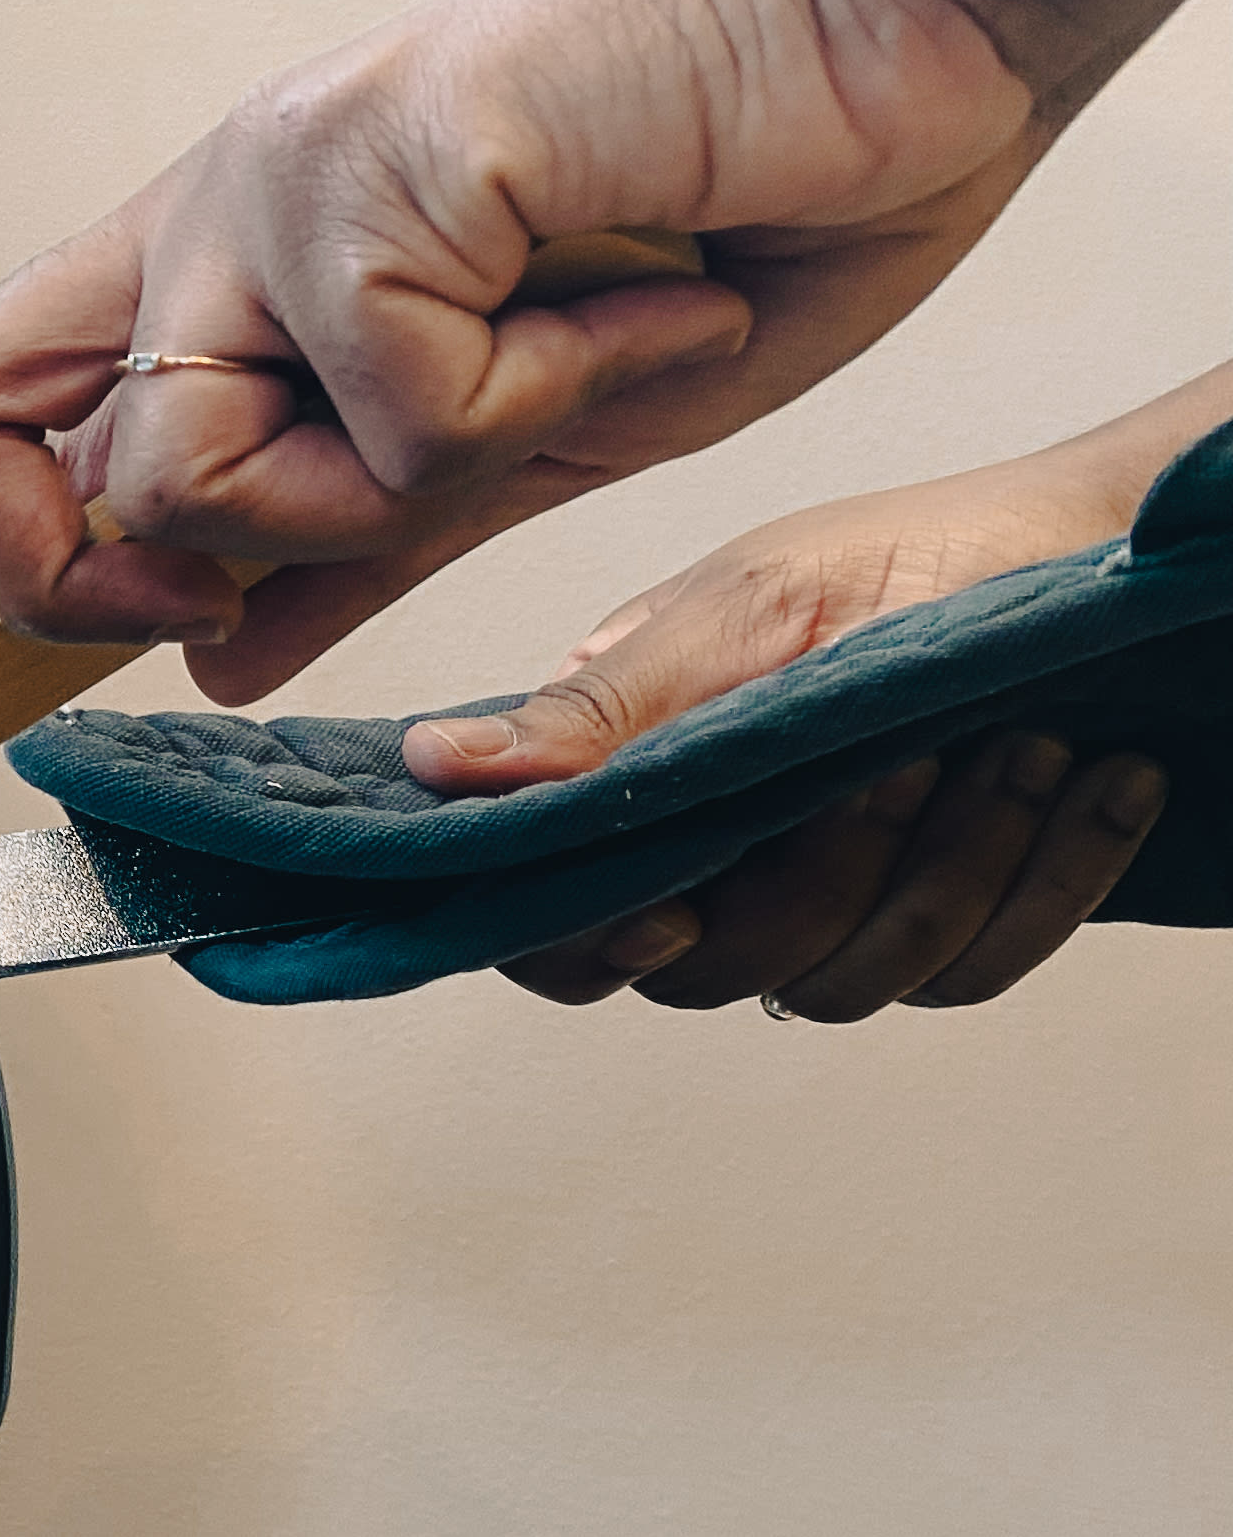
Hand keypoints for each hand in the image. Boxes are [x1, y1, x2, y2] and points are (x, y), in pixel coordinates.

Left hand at [0, 0, 1041, 699]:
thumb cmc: (743, 189)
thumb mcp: (534, 433)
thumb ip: (366, 538)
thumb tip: (217, 649)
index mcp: (228, 271)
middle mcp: (214, 216)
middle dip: (121, 571)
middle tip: (320, 548)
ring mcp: (275, 178)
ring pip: (189, 471)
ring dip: (396, 490)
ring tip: (577, 365)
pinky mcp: (374, 156)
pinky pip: (396, 409)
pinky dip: (553, 398)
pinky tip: (654, 299)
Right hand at [403, 449, 1172, 1014]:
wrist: (1105, 551)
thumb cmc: (915, 555)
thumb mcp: (750, 607)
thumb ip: (601, 712)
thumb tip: (431, 763)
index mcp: (631, 778)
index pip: (550, 924)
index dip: (586, 943)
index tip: (667, 907)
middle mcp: (713, 861)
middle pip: (703, 976)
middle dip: (821, 878)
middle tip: (904, 757)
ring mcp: (830, 906)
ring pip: (843, 985)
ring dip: (952, 867)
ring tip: (1026, 745)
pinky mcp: (945, 928)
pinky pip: (969, 975)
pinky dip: (1046, 881)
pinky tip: (1096, 784)